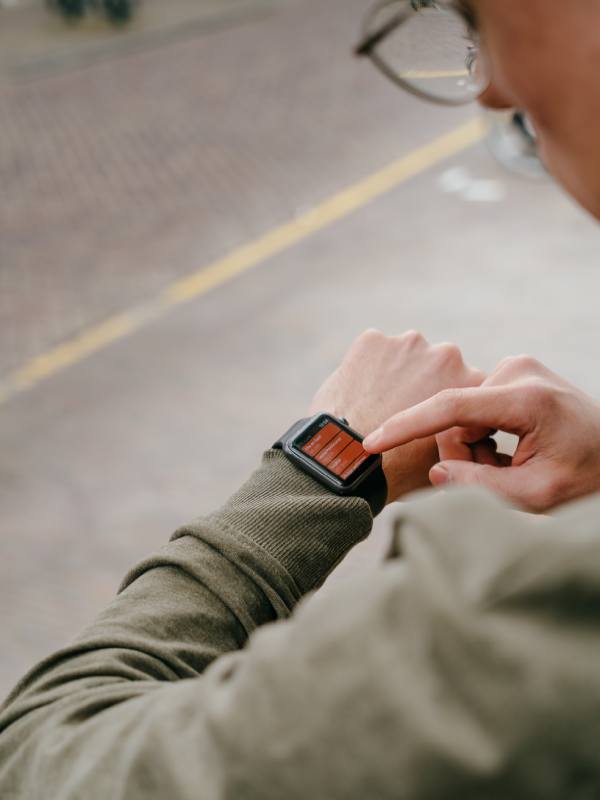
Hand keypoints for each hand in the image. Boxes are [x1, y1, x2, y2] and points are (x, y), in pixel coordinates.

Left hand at [309, 330, 484, 502]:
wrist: (350, 462)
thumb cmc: (402, 470)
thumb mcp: (451, 457)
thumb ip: (463, 435)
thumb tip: (464, 434)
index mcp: (473, 382)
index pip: (465, 385)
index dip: (448, 404)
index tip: (432, 420)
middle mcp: (447, 354)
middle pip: (436, 365)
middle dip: (424, 383)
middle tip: (403, 412)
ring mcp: (408, 343)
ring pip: (404, 356)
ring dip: (397, 373)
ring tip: (379, 407)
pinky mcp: (373, 340)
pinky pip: (372, 352)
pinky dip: (367, 368)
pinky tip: (358, 395)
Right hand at [363, 355, 599, 512]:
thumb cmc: (587, 478)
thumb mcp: (537, 496)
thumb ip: (481, 487)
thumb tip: (434, 471)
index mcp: (527, 398)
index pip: (451, 407)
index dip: (406, 426)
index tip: (371, 442)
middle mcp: (518, 371)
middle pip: (454, 417)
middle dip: (462, 454)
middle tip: (497, 478)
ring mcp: (516, 368)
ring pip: (461, 415)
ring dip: (474, 448)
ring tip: (509, 464)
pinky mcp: (513, 372)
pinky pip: (474, 407)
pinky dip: (482, 435)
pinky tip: (508, 449)